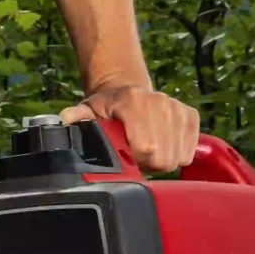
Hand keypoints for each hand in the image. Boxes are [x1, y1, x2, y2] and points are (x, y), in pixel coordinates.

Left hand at [62, 81, 200, 174]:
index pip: (146, 148)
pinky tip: (163, 146)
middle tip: (136, 155)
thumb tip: (63, 121)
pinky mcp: (191, 116)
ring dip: (163, 160)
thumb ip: (77, 117)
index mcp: (134, 102)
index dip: (136, 160)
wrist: (129, 90)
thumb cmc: (107, 107)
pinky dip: (177, 154)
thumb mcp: (89, 110)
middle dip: (149, 163)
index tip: (125, 156)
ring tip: (147, 150)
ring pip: (179, 157)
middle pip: (164, 157)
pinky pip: (190, 151)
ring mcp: (178, 109)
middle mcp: (160, 103)